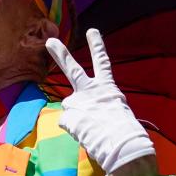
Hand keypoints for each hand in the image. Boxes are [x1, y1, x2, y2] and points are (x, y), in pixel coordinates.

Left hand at [46, 28, 155, 175]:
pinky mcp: (67, 116)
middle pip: (72, 70)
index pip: (102, 64)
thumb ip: (100, 106)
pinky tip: (85, 135)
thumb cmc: (125, 132)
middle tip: (50, 42)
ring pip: (70, 108)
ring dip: (77, 118)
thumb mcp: (117, 112)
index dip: (97, 46)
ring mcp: (76, 102)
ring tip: (92, 129)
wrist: (122, 144)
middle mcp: (90, 91)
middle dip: (61, 54)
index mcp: (108, 89)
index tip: (91, 31)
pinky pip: (68, 124)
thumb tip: (85, 114)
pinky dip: (74, 130)